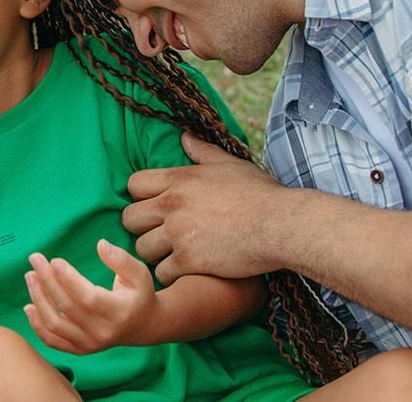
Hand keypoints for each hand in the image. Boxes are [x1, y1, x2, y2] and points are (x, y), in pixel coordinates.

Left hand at [22, 239, 156, 354]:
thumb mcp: (139, 274)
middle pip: (67, 307)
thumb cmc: (138, 294)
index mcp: (119, 312)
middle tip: (35, 259)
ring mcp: (89, 344)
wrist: (141, 326)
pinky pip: (52, 340)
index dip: (69, 279)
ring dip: (38, 299)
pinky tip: (28, 305)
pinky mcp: (79, 349)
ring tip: (30, 276)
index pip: (88, 297)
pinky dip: (36, 324)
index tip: (54, 260)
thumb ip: (121, 259)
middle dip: (47, 281)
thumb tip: (101, 245)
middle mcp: (103, 332)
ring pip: (54, 324)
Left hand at [122, 133, 292, 284]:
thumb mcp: (231, 164)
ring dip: (155, 253)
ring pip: (142, 248)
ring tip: (173, 253)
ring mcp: (178, 234)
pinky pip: (161, 272)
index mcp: (180, 179)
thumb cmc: (261, 193)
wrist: (281, 225)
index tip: (155, 206)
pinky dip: (172, 274)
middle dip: (141, 226)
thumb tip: (184, 136)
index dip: (141, 197)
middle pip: (129, 218)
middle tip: (159, 233)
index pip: (133, 184)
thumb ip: (203, 151)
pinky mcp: (189, 261)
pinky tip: (187, 270)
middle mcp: (173, 204)